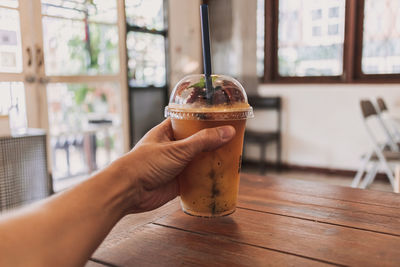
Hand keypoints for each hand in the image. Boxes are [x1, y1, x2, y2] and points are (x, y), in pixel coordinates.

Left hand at [112, 118, 235, 213]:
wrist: (128, 191)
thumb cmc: (144, 164)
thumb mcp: (178, 149)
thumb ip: (203, 141)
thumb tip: (228, 131)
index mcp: (167, 132)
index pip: (188, 121)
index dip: (204, 119)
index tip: (221, 117)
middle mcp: (171, 147)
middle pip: (196, 142)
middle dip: (212, 142)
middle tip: (232, 138)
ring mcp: (175, 165)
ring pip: (197, 161)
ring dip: (211, 161)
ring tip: (231, 157)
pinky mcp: (177, 182)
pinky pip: (196, 179)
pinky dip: (206, 179)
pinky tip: (220, 178)